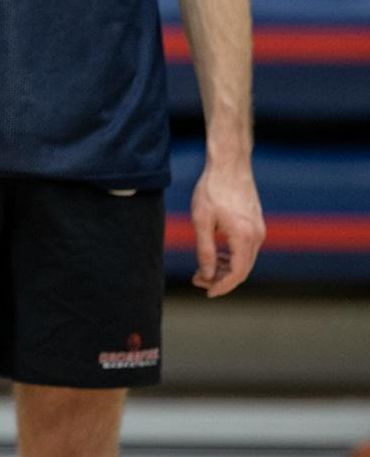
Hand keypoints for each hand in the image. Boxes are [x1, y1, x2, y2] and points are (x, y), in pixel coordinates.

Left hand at [190, 160, 263, 296]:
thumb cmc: (212, 189)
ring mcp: (259, 229)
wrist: (229, 164)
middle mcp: (257, 236)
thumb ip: (205, 250)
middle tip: (197, 279)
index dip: (222, 286)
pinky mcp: (256, 223)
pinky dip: (231, 256)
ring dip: (225, 267)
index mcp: (244, 237)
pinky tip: (215, 255)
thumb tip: (206, 274)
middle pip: (242, 269)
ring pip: (244, 259)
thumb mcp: (201, 220)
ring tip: (202, 269)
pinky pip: (246, 248)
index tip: (206, 292)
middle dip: (220, 278)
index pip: (237, 273)